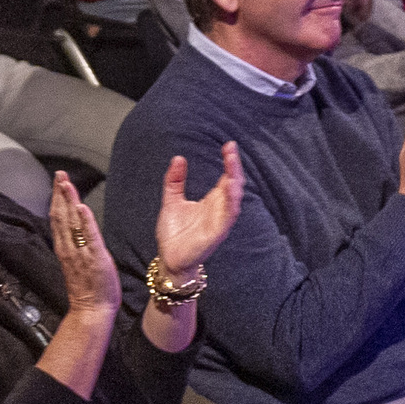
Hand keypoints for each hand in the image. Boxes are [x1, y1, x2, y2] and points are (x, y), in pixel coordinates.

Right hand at [46, 169, 119, 318]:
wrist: (91, 311)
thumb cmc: (88, 289)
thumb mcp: (77, 263)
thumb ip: (74, 245)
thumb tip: (76, 230)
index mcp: (65, 248)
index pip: (58, 218)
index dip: (57, 198)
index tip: (58, 182)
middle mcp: (69, 248)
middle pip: (61, 215)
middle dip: (60, 193)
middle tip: (60, 175)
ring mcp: (81, 252)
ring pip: (71, 222)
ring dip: (69, 201)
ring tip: (66, 183)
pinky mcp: (95, 257)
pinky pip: (89, 237)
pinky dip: (85, 221)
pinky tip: (82, 207)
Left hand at [152, 142, 244, 277]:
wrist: (169, 258)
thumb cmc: (174, 233)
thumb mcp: (172, 201)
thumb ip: (175, 181)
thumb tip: (178, 158)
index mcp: (212, 200)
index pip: (226, 177)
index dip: (229, 162)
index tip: (228, 145)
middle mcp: (219, 209)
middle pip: (234, 185)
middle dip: (235, 168)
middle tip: (231, 150)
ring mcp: (219, 222)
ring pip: (234, 201)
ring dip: (235, 184)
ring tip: (233, 168)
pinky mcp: (216, 234)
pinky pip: (227, 219)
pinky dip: (230, 205)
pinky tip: (230, 192)